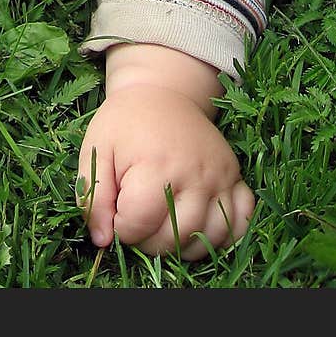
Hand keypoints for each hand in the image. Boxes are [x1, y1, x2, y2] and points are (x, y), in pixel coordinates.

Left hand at [77, 47, 253, 259]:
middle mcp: (195, 174)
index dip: (121, 228)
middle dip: (148, 241)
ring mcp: (221, 177)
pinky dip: (223, 234)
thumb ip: (94, 196)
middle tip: (137, 218)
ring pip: (209, 238)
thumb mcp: (96, 150)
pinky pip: (241, 222)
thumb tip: (102, 240)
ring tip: (163, 222)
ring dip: (182, 244)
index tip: (116, 210)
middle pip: (174, 238)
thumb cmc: (125, 123)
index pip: (139, 224)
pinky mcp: (236, 177)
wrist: (162, 92)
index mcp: (156, 164)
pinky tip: (198, 224)